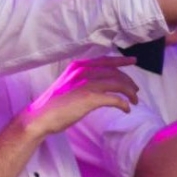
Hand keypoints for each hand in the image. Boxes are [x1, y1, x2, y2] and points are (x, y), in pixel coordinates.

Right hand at [22, 56, 138, 135]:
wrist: (41, 116)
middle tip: (135, 91)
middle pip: (114, 72)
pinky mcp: (89, 98)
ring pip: (117, 84)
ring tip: (134, 102)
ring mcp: (86, 84)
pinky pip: (114, 98)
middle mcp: (83, 71)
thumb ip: (81, 80)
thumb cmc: (54, 104)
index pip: (104, 60)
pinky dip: (123, 103)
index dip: (120, 60)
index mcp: (77, 66)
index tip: (133, 60)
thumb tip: (99, 83)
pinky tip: (126, 109)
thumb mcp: (68, 85)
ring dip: (129, 93)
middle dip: (129, 81)